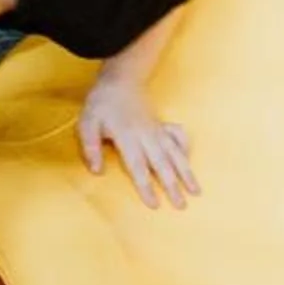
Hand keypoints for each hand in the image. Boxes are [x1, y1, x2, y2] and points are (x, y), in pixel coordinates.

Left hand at [78, 76, 197, 207]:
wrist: (120, 79)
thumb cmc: (101, 103)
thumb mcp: (87, 122)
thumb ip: (90, 146)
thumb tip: (96, 171)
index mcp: (127, 137)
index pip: (138, 166)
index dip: (146, 186)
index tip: (155, 204)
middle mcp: (146, 135)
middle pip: (162, 164)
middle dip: (173, 185)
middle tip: (182, 205)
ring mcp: (157, 130)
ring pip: (175, 153)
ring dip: (186, 172)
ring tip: (196, 190)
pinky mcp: (162, 125)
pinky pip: (178, 136)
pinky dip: (186, 147)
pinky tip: (189, 159)